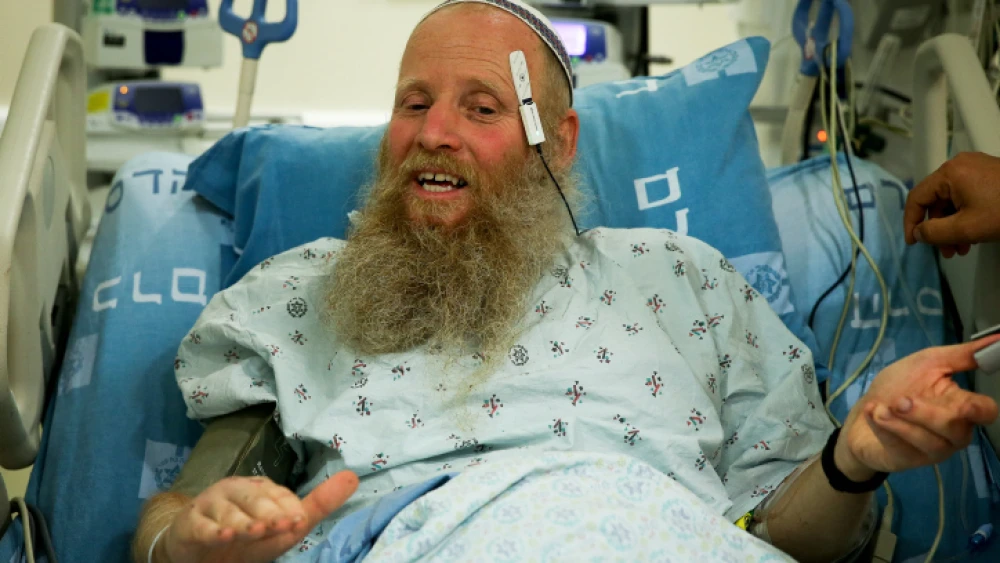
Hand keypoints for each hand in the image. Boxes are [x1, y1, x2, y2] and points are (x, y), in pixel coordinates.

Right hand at [160, 471, 357, 562]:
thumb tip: (353, 478)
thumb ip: (317, 506)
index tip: (299, 519)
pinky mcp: (190, 523)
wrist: (198, 551)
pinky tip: (221, 535)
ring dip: (241, 522)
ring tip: (254, 531)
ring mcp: (211, 505)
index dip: (288, 507)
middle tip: (282, 524)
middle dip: (268, 513)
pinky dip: (210, 531)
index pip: (277, 495)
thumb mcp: (282, 527)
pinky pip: (200, 526)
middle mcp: (236, 491)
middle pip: (254, 499)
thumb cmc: (246, 536)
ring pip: (228, 513)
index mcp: (261, 489)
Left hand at [836, 337, 999, 476]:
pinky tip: (873, 414)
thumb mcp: (927, 362)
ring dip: (902, 421)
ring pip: (931, 441)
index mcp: (962, 406)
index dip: (979, 409)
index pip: (985, 411)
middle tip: (900, 401)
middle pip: (956, 427)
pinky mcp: (911, 460)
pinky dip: (886, 428)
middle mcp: (954, 431)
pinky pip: (905, 447)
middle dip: (926, 413)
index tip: (965, 403)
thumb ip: (962, 355)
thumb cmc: (897, 387)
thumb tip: (998, 338)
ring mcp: (934, 449)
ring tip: (881, 408)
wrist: (860, 415)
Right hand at [904, 152, 999, 257]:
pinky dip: (965, 215)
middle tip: (946, 251)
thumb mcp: (965, 228)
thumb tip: (918, 233)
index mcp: (949, 173)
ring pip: (952, 200)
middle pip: (935, 200)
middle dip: (938, 229)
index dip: (910, 222)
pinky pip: (966, 195)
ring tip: (961, 248)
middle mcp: (959, 165)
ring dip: (952, 226)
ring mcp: (975, 167)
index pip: (916, 198)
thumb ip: (934, 233)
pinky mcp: (988, 174)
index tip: (914, 243)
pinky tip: (973, 234)